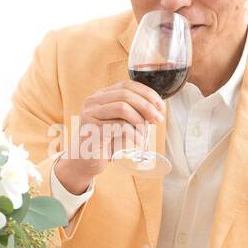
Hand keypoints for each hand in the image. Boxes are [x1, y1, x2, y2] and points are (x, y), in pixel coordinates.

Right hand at [55, 79, 165, 193]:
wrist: (86, 162)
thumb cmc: (106, 142)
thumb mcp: (120, 123)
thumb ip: (133, 113)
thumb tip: (156, 109)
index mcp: (101, 96)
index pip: (126, 85)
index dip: (147, 93)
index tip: (161, 106)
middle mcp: (93, 101)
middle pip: (125, 94)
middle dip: (147, 106)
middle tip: (158, 119)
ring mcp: (90, 115)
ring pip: (122, 107)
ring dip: (140, 120)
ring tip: (146, 133)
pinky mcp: (91, 130)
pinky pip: (118, 127)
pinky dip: (134, 134)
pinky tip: (139, 141)